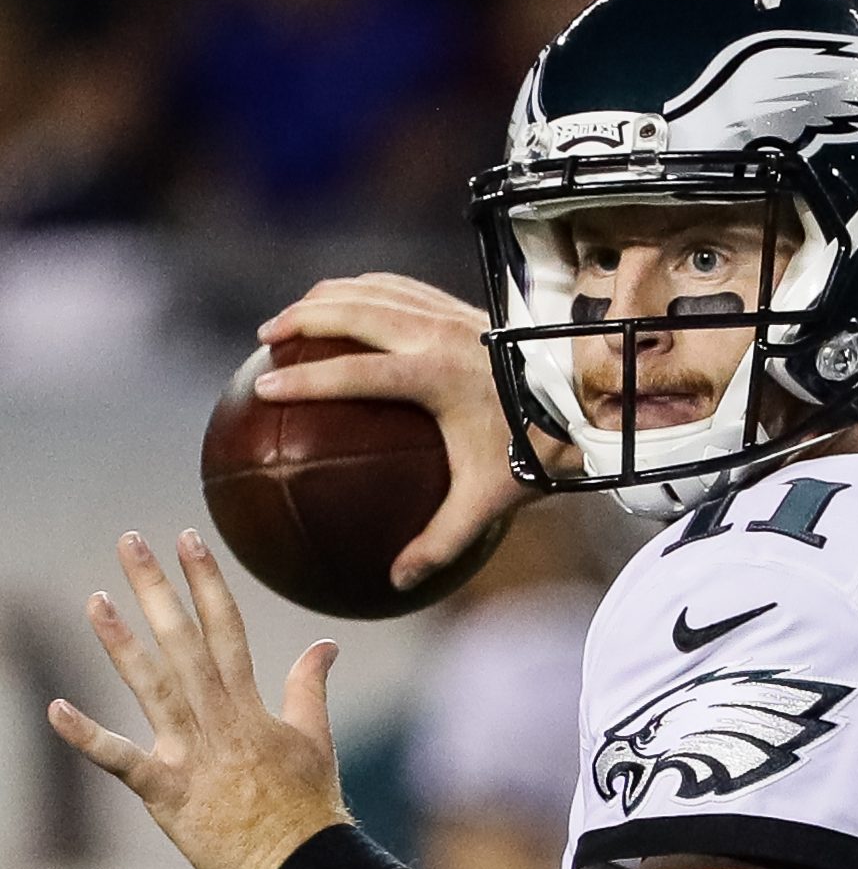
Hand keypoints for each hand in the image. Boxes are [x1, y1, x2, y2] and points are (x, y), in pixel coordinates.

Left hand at [48, 530, 349, 868]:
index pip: (227, 629)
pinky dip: (88, 737)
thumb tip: (326, 643)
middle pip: (183, 643)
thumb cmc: (308, 809)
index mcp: (250, 706)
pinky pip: (122, 761)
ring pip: (151, 687)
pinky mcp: (168, 793)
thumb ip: (311, 686)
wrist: (300, 867)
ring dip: (121, 643)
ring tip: (95, 600)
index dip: (207, 581)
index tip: (189, 539)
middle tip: (129, 541)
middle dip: (157, 589)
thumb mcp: (316, 740)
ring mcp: (191, 754)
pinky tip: (55, 709)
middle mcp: (217, 720)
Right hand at [256, 273, 542, 594]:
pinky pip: (397, 288)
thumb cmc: (535, 451)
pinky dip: (361, 291)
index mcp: (435, 375)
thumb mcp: (488, 503)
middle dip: (301, 319)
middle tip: (265, 339)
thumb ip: (440, 542)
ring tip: (291, 318)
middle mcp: (437, 333)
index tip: (263, 388)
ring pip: (370, 290)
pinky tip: (343, 307)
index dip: (305, 381)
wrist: (584, 398)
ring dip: (324, 299)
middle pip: (351, 310)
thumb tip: (398, 581)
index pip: (354, 372)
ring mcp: (448, 312)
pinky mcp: (458, 306)